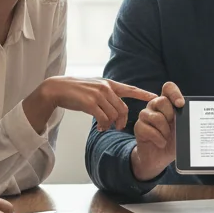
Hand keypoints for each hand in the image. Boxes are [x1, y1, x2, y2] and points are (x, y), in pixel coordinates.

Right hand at [24, 77, 156, 133]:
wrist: (58, 89)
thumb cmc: (76, 90)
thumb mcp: (95, 87)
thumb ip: (107, 94)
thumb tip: (117, 108)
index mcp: (109, 84)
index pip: (130, 89)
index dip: (143, 94)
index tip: (155, 97)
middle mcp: (106, 88)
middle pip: (123, 108)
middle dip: (122, 121)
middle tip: (118, 127)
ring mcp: (98, 95)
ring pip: (113, 115)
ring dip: (110, 125)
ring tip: (105, 127)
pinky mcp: (90, 103)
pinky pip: (103, 119)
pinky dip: (103, 126)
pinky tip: (100, 128)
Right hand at [130, 82, 184, 181]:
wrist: (160, 157)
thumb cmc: (172, 140)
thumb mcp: (182, 129)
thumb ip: (184, 118)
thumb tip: (189, 113)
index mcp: (167, 103)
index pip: (168, 88)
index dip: (174, 93)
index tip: (180, 105)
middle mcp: (154, 106)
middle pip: (161, 101)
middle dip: (170, 115)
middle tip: (172, 126)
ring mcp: (145, 116)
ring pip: (155, 117)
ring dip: (165, 130)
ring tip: (167, 137)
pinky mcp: (138, 127)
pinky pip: (148, 130)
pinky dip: (158, 139)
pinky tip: (161, 143)